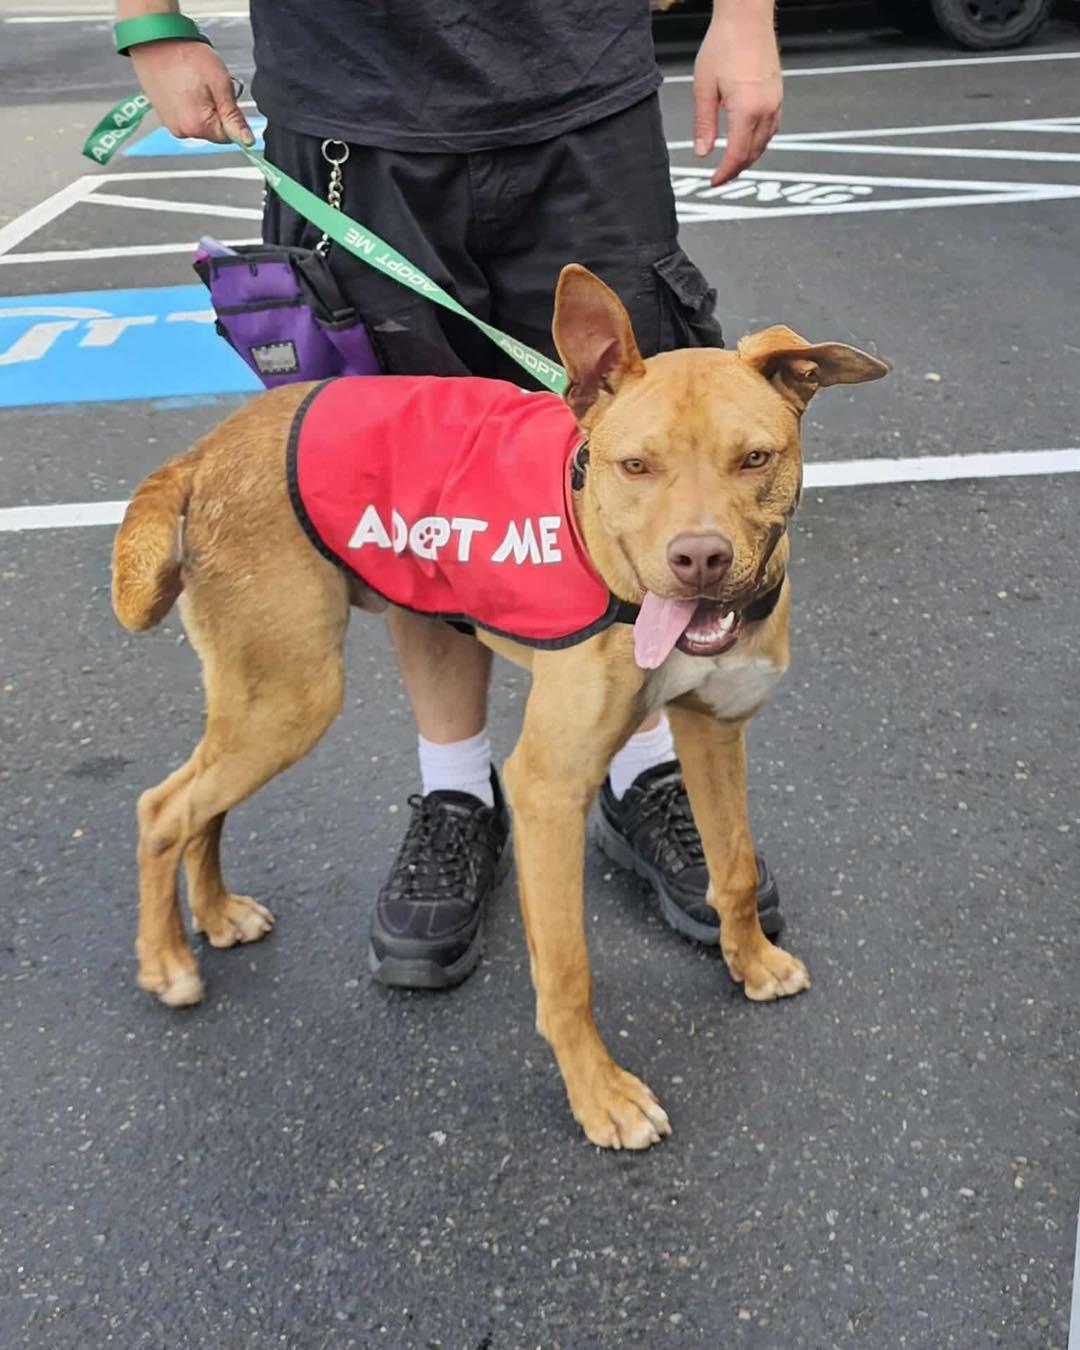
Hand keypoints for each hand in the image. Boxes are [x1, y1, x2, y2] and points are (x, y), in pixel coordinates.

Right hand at [130, 39, 252, 143]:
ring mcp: (171, 124)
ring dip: (203, 107)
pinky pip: (186, 116)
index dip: (231, 116)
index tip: (224, 96)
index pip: (229, 136)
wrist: (154, 39)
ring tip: (193, 83)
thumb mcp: (220, 84)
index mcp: (198, 126)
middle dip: (217, 111)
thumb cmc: (186, 56)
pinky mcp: (164, 116)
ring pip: (200, 123)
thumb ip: (234, 117)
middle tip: (207, 86)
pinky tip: (184, 85)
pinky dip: (189, 104)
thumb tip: (247, 140)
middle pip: (214, 131)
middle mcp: (182, 131)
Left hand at [692, 6, 782, 185]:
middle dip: (736, 169)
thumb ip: (704, 124)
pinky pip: (772, 127)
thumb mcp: (704, 88)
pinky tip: (748, 141)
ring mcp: (775, 100)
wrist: (746, 16)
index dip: (724, 173)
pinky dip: (760, 141)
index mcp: (747, 110)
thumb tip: (702, 151)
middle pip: (753, 153)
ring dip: (749, 156)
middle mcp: (766, 108)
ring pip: (765, 142)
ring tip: (732, 163)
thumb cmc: (725, 43)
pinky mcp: (778, 93)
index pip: (736, 155)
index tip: (714, 181)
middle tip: (720, 176)